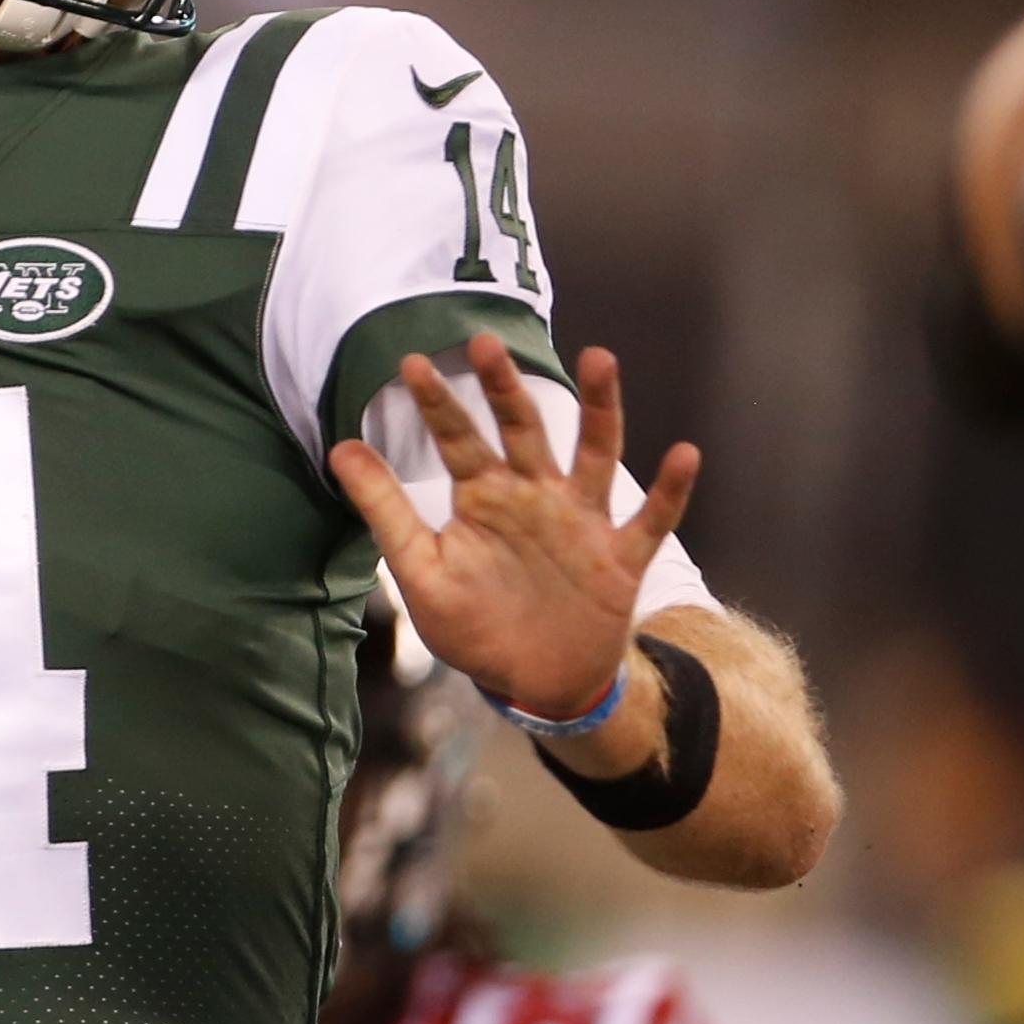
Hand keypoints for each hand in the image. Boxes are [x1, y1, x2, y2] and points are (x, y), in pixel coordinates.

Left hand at [328, 332, 699, 717]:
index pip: (457, 439)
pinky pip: (651, 520)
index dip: (437, 403)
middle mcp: (535, 496)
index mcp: (484, 497)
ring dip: (601, 408)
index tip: (411, 363)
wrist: (536, 683)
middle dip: (505, 387)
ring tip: (600, 358)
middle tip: (485, 341)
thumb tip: (340, 447)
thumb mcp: (420, 571)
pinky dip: (670, 491)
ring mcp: (582, 522)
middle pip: (524, 429)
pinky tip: (684, 453)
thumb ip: (386, 511)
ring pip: (595, 453)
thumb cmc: (474, 623)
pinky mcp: (620, 558)